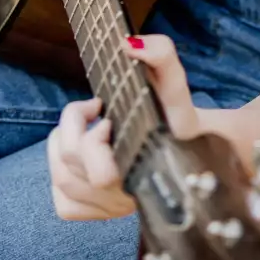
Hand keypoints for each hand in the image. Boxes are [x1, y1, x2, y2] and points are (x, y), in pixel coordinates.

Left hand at [49, 35, 201, 219]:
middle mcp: (129, 196)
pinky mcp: (102, 214)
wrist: (197, 146)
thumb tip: (130, 45)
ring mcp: (115, 208)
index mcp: (145, 170)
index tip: (107, 113)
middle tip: (95, 109)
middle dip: (73, 129)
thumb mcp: (174, 81)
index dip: (92, 139)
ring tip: (87, 124)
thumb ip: (161, 55)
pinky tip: (80, 155)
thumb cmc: (180, 113)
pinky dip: (61, 175)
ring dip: (62, 143)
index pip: (101, 174)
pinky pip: (64, 204)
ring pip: (62, 182)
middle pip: (70, 171)